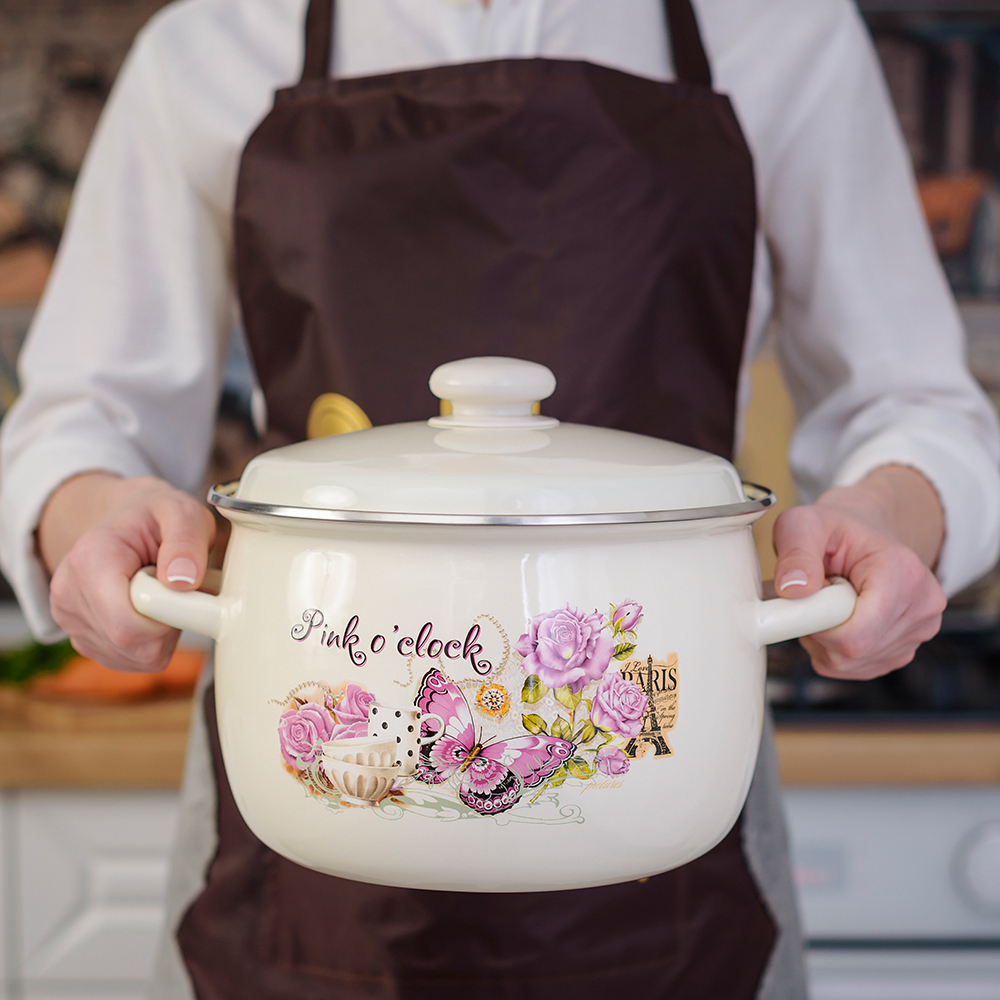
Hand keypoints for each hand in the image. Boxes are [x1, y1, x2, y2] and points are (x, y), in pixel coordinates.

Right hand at [38, 473, 215, 671]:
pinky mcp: (83, 638)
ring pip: (135, 657)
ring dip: (162, 634)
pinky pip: (131, 661)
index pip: (126, 624)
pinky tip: (150, 611)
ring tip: (160, 594)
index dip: (166, 618)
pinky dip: (152, 643)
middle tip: (176, 589)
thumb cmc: (157, 516)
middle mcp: (70, 593)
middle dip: (168, 625)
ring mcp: (71, 621)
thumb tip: (183, 581)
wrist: (129, 519)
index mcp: (91, 560)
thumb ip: (187, 542)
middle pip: (132, 645)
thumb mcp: (183, 513)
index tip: (184, 590)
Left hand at [771, 465, 946, 679]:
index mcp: (904, 573)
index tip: (807, 595)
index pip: (856, 633)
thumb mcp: (804, 525)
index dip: (818, 623)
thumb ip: (795, 553)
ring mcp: (917, 633)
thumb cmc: (835, 528)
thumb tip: (792, 590)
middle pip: (853, 651)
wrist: (863, 533)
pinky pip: (854, 668)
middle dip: (819, 630)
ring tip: (829, 601)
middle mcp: (922, 607)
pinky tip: (838, 619)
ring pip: (851, 664)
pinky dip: (833, 650)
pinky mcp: (903, 651)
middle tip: (815, 595)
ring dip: (824, 640)